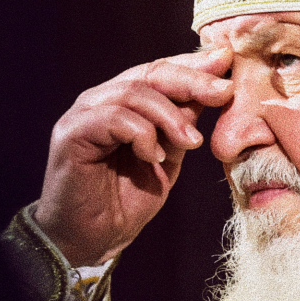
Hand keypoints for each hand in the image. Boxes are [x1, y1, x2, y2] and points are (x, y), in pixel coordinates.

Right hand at [33, 47, 233, 266]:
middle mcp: (101, 99)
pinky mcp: (72, 133)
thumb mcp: (168, 155)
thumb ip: (182, 124)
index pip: (161, 70)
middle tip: (224, 92)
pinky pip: (113, 118)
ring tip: (190, 143)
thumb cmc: (127, 198)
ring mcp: (84, 113)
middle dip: (192, 81)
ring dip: (170, 116)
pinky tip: (154, 156)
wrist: (94, 238)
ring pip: (134, 92)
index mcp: (123, 101)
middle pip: (150, 73)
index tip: (227, 62)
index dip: (194, 65)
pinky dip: (141, 134)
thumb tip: (214, 89)